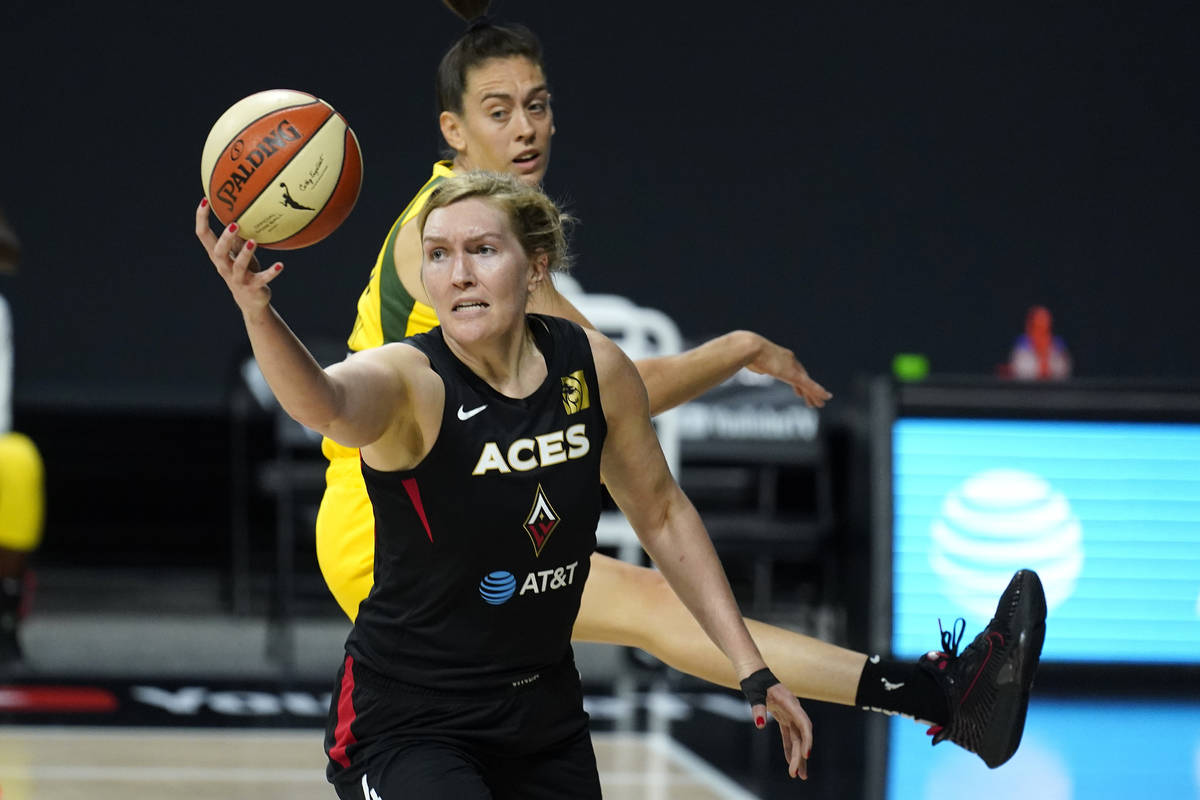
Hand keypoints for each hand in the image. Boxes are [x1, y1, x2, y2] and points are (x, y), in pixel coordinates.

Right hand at [194, 199, 281, 320]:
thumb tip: (237, 214)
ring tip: (253, 241)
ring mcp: (238, 279)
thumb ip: (236, 237)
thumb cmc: (245, 271)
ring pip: (238, 266)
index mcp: (218, 256)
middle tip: (234, 224)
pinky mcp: (253, 287)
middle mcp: (224, 267)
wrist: (251, 301)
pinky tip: (281, 265)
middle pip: (218, 252)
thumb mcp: (238, 253)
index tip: (204, 200)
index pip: (203, 235)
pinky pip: (262, 279)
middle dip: (225, 238)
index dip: (201, 218)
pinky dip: (271, 272)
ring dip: (245, 253)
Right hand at [742, 334, 831, 407]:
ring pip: (808, 383)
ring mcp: (792, 367)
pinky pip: (809, 385)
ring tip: (820, 404)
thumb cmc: (745, 352)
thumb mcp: (752, 359)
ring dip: (814, 394)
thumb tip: (755, 367)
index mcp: (781, 356)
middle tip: (814, 400)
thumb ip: (758, 364)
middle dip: (808, 390)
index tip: (800, 392)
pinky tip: (826, 397)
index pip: (794, 371)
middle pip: (802, 377)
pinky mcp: (793, 375)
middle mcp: (789, 360)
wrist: (749, 348)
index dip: (798, 382)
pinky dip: (818, 391)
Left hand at [751, 682, 812, 779]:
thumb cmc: (754, 681)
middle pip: (801, 735)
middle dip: (800, 755)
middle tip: (798, 775)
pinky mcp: (783, 716)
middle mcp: (793, 709)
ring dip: (797, 756)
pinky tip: (790, 762)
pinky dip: (789, 748)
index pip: (804, 724)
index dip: (808, 739)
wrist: (753, 672)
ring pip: (797, 738)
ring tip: (798, 775)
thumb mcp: (754, 693)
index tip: (807, 754)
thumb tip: (760, 724)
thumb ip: (758, 707)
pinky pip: (788, 735)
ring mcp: (790, 713)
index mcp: (790, 703)